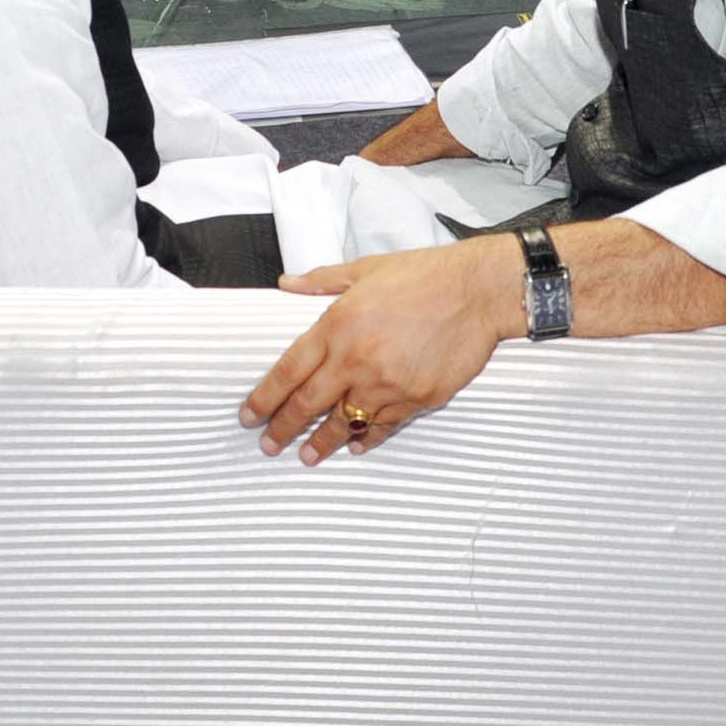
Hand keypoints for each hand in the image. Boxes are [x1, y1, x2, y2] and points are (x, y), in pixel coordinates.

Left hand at [239, 236, 520, 464]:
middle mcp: (357, 361)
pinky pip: (384, 427)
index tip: (249, 417)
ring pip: (345, 423)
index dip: (264, 398)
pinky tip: (355, 447)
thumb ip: (321, 281)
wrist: (477, 291)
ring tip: (307, 456)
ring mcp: (389, 385)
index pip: (289, 372)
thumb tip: (286, 284)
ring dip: (323, 442)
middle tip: (268, 446)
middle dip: (284, 429)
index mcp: (337, 327)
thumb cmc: (421, 274)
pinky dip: (367, 438)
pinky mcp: (418, 399)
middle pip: (309, 405)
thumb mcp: (365, 269)